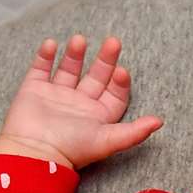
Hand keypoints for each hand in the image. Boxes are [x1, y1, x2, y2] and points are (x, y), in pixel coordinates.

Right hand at [0, 35, 161, 169]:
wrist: (33, 152)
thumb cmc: (71, 150)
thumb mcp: (108, 141)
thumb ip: (134, 132)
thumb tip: (160, 121)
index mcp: (96, 117)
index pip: (114, 94)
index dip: (121, 82)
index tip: (122, 71)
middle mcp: (78, 106)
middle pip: (96, 77)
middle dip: (105, 59)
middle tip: (113, 41)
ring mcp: (55, 97)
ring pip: (69, 70)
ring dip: (75, 54)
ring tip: (80, 40)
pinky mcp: (33, 91)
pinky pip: (40, 69)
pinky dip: (45, 55)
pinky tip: (52, 44)